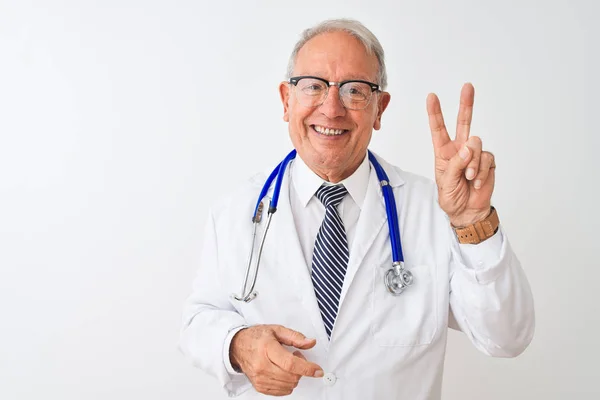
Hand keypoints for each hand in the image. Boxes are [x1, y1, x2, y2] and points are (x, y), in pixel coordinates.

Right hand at [230, 324, 323, 395]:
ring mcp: (260, 378)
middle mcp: (262, 365)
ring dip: (294, 375)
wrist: (238, 346)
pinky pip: (282, 391)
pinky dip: (287, 383)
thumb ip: (295, 337)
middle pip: (291, 376)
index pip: (290, 363)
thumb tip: (310, 343)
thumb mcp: (276, 330)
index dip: (307, 368)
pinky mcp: (259, 386)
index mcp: (267, 348)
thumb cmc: (256, 337)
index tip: (317, 370)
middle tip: (296, 356)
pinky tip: (282, 371)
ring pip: (289, 385)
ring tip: (287, 363)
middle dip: (301, 368)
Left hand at [426, 83, 495, 226]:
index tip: (431, 97)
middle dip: (466, 104)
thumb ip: (456, 163)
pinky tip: (476, 182)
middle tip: (467, 86)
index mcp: (444, 152)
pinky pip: (486, 158)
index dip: (435, 113)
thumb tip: (468, 147)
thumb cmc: (452, 196)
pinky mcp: (487, 162)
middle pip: (464, 122)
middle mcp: (459, 149)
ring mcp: (474, 154)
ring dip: (472, 163)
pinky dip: (481, 172)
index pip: (438, 129)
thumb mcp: (446, 181)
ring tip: (468, 178)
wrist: (467, 211)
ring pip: (475, 144)